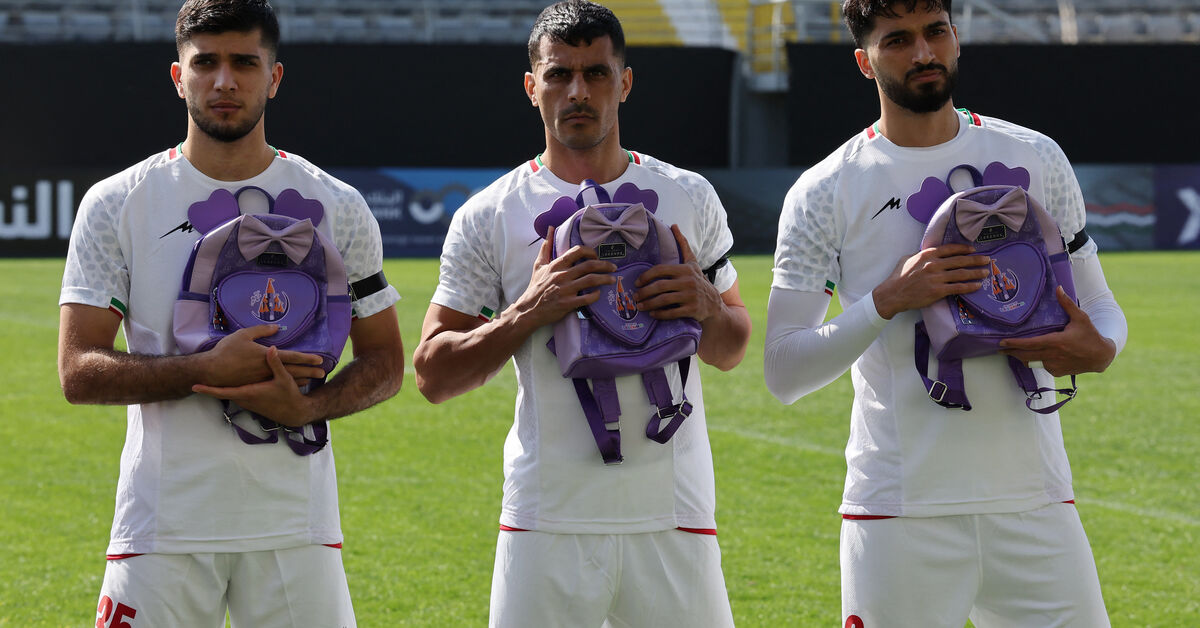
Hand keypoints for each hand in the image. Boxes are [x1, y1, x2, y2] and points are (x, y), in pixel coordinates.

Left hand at [193, 345, 314, 426]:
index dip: (208, 389)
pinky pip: (235, 395)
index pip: (223, 392)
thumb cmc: (288, 395)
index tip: (195, 386)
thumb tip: (271, 348)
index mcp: (249, 393)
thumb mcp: (284, 379)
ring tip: (208, 378)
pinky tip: (229, 380)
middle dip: (210, 387)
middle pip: (222, 392)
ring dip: (220, 387)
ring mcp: (246, 402)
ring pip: (229, 392)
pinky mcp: (250, 403)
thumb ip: (275, 363)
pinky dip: (229, 389)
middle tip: (197, 378)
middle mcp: (244, 399)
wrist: (293, 412)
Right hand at [201, 324, 325, 386]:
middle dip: (309, 371)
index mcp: (266, 356)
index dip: (307, 357)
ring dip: (301, 378)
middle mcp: (267, 369)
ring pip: (286, 379)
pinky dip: (288, 383)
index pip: (291, 357)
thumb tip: (277, 328)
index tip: (320, 359)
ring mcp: (263, 379)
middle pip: (293, 370)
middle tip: (323, 372)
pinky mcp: (257, 385)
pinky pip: (277, 384)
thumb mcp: (244, 335)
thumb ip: (261, 331)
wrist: (212, 371)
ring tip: (314, 379)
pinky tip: (295, 384)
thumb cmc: (227, 351)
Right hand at [508, 225, 616, 327]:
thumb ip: (546, 247)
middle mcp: (562, 276)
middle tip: (613, 267)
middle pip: (589, 266)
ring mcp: (565, 290)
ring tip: (612, 279)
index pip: (577, 251)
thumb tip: (550, 229)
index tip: (596, 256)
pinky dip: (595, 295)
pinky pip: (586, 298)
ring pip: (591, 280)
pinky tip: (599, 293)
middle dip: (604, 265)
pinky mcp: (568, 304)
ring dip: (605, 279)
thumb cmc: (535, 287)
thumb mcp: (538, 265)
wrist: (529, 310)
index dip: (590, 251)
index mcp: (556, 265)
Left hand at [633, 225, 723, 321]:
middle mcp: (688, 282)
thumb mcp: (692, 262)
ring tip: (640, 306)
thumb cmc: (699, 281)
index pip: (660, 270)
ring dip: (649, 304)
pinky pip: (672, 313)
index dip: (646, 276)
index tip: (637, 282)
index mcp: (685, 269)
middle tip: (635, 296)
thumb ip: (683, 245)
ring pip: (664, 300)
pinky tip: (653, 314)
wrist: (714, 304)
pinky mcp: (692, 310)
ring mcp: (690, 296)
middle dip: (644, 292)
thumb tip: (674, 225)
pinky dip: (660, 314)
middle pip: (660, 286)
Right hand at [872, 244, 991, 319]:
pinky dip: (969, 286)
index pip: (950, 249)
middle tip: (987, 260)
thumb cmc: (898, 276)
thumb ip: (921, 256)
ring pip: (962, 274)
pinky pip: (958, 288)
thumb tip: (930, 254)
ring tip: (985, 272)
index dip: (964, 249)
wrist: (892, 294)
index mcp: (927, 255)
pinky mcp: (938, 291)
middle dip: (976, 260)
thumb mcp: (908, 259)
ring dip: (976, 273)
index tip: (973, 250)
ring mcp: (937, 278)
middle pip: (960, 261)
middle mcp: (934, 265)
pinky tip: (977, 286)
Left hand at [999, 287, 1116, 375]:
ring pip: (1031, 363)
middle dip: (1011, 352)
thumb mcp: (1080, 318)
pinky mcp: (1057, 372)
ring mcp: (1054, 365)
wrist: (1101, 357)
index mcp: (1056, 342)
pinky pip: (1041, 366)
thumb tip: (1059, 288)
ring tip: (1012, 351)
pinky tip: (1032, 355)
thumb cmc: (1090, 335)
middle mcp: (1053, 355)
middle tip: (1000, 348)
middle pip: (1025, 356)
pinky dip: (1036, 361)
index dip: (1014, 344)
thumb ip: (1067, 304)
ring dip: (1021, 357)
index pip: (1030, 344)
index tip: (1001, 342)